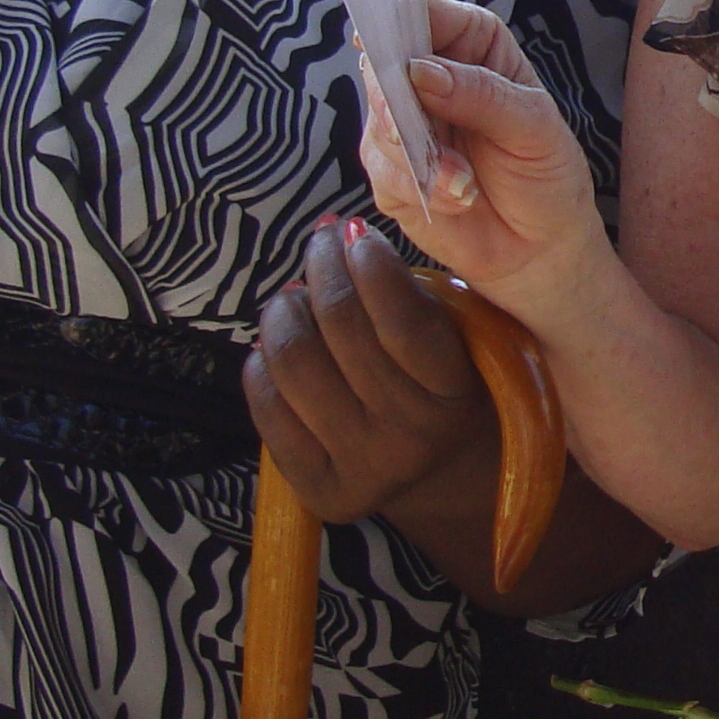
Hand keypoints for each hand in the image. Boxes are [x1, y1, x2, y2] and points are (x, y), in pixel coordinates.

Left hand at [245, 219, 499, 528]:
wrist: (437, 471)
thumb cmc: (442, 382)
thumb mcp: (455, 337)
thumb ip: (409, 293)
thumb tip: (339, 236)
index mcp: (454, 397)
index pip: (404, 323)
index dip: (372, 267)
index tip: (356, 232)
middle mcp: (409, 439)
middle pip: (341, 329)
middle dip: (324, 267)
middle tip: (322, 242)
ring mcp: (360, 467)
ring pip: (294, 361)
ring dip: (285, 309)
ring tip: (297, 296)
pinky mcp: (314, 487)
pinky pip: (266, 403)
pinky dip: (262, 358)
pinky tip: (281, 344)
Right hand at [357, 0, 612, 319]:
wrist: (541, 249)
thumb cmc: (546, 174)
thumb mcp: (532, 126)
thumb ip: (480, 93)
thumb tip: (419, 71)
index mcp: (468, 45)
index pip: (420, 12)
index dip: (395, 19)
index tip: (382, 41)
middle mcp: (428, 78)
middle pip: (382, 63)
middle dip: (398, 99)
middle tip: (419, 127)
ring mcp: (403, 125)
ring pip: (377, 119)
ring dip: (417, 153)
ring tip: (465, 181)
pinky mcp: (390, 172)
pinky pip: (382, 168)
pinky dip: (418, 184)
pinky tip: (458, 196)